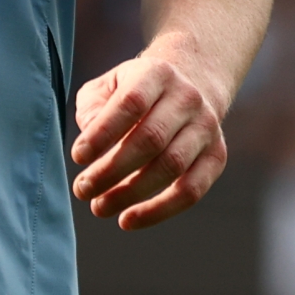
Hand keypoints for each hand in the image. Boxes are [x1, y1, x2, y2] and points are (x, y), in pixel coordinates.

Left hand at [69, 44, 228, 229]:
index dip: (103, 132)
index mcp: (157, 74)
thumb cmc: (136, 92)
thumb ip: (93, 107)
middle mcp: (187, 98)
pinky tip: (128, 220)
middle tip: (82, 190)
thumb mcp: (109, 85)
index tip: (78, 156)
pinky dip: (159, 210)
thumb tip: (90, 142)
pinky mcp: (216, 156)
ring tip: (99, 207)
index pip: (131, 103)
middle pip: (151, 139)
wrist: (191, 85)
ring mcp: (206, 128)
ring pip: (171, 167)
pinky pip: (191, 190)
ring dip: (130, 193)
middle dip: (111, 170)